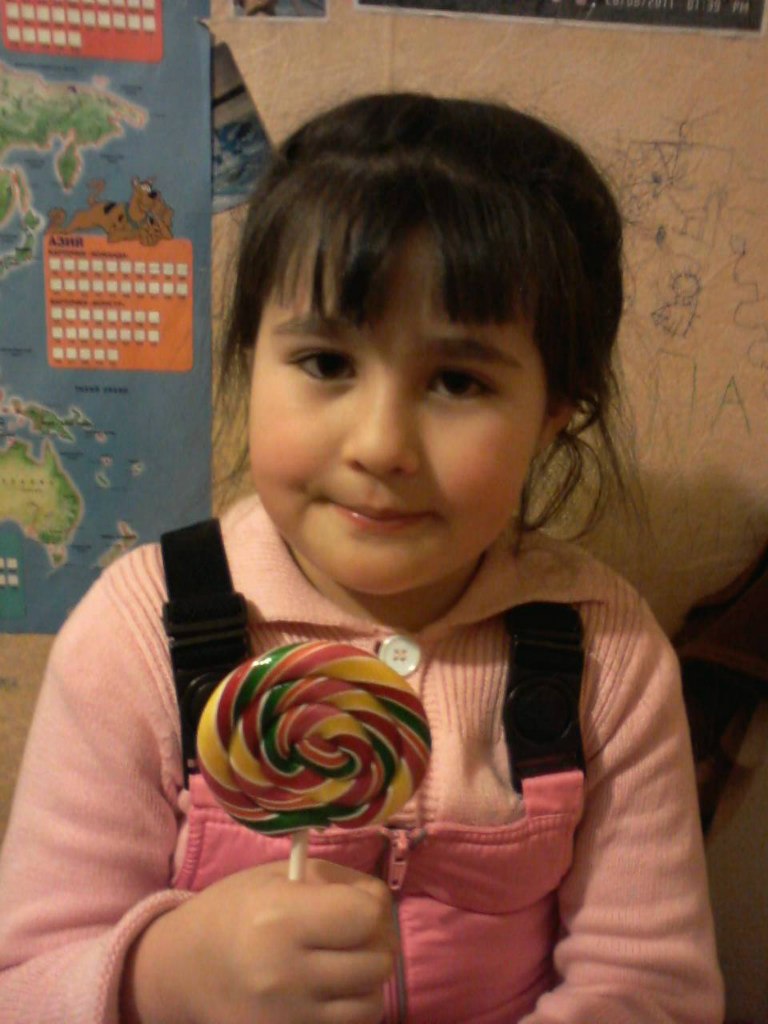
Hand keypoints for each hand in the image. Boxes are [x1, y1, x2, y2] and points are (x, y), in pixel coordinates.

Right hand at [121, 859, 395, 1023]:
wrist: (186, 968)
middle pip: (378, 961)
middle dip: (374, 942)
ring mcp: (289, 1018)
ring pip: (372, 1003)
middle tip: (352, 933)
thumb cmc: (236, 910)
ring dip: (367, 980)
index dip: (370, 906)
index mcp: (281, 919)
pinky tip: (330, 990)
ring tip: (342, 962)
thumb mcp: (280, 876)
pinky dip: (351, 1008)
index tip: (353, 904)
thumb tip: (380, 904)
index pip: (367, 915)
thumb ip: (337, 882)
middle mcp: (286, 974)